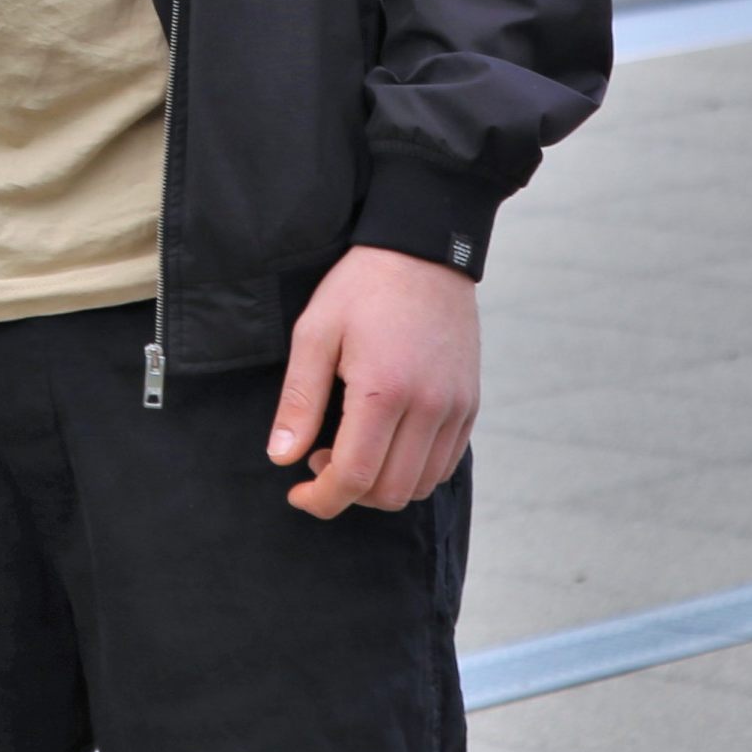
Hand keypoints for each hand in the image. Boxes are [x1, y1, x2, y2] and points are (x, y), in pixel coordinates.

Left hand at [268, 245, 478, 519]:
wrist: (423, 252)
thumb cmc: (361, 288)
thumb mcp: (315, 333)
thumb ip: (299, 400)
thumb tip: (281, 456)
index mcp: (384, 390)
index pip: (355, 477)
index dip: (322, 499)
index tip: (298, 493)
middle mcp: (429, 407)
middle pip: (390, 492)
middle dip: (348, 493)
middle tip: (319, 458)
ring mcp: (456, 408)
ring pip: (421, 485)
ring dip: (381, 484)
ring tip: (350, 447)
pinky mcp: (470, 404)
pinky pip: (445, 464)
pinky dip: (412, 470)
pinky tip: (385, 440)